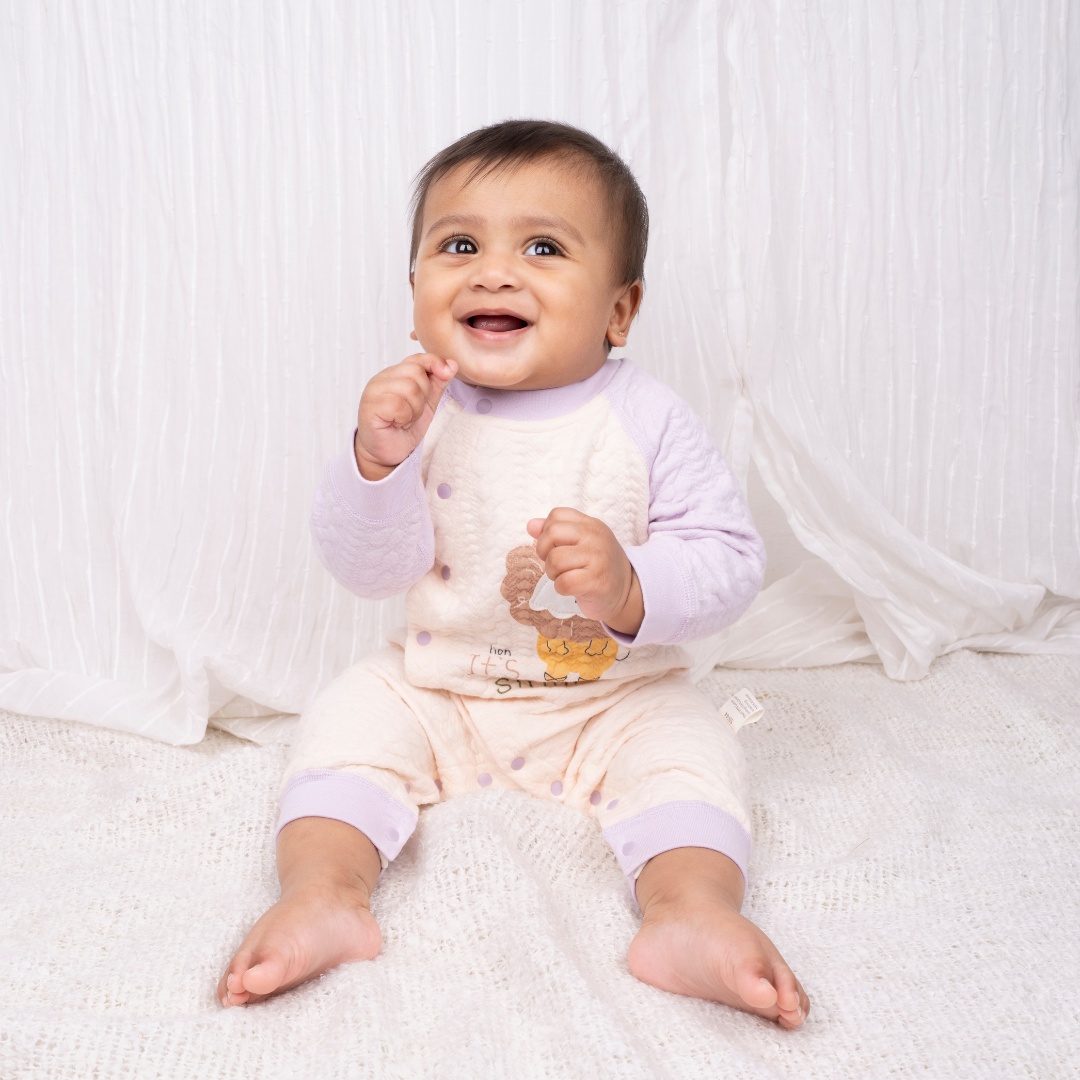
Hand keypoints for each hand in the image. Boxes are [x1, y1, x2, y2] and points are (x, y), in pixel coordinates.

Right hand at [354, 354, 457, 480]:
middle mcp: (382, 378)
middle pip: (415, 372)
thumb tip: (452, 363)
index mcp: (395, 374)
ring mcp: (373, 391)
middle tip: (413, 412)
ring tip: (404, 419)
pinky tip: (397, 424)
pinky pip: (398, 405)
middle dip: (423, 396)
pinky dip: (404, 418)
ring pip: (408, 388)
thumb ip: (438, 382)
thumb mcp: (427, 402)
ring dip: (414, 410)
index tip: (446, 373)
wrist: (389, 452)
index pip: (418, 358)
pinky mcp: (370, 407)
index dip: (435, 363)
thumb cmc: (403, 427)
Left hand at [526, 508, 643, 636]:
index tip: (556, 546)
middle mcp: (596, 538)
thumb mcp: (580, 543)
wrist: (626, 592)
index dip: (546, 533)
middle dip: (545, 552)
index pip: (556, 515)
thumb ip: (555, 531)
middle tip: (556, 564)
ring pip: (555, 560)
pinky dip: (561, 588)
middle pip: (552, 533)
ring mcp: (598, 559)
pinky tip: (572, 588)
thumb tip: (531, 525)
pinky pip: (563, 582)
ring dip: (553, 573)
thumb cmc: (597, 567)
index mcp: (591, 525)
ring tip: (565, 576)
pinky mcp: (597, 582)